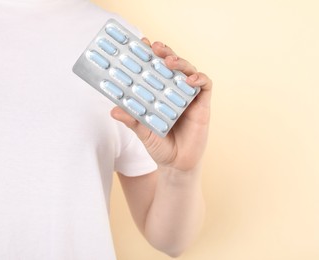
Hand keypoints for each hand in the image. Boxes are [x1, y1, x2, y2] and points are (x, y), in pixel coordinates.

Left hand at [111, 38, 211, 171]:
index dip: (150, 55)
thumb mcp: (143, 132)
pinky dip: (199, 79)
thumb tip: (113, 110)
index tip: (141, 44)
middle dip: (165, 52)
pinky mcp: (203, 105)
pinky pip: (205, 86)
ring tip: (168, 61)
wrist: (177, 166)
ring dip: (180, 62)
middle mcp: (175, 92)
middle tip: (154, 47)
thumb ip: (132, 121)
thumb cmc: (160, 147)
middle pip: (173, 65)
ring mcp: (190, 97)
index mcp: (160, 94)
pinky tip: (189, 80)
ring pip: (189, 70)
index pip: (156, 69)